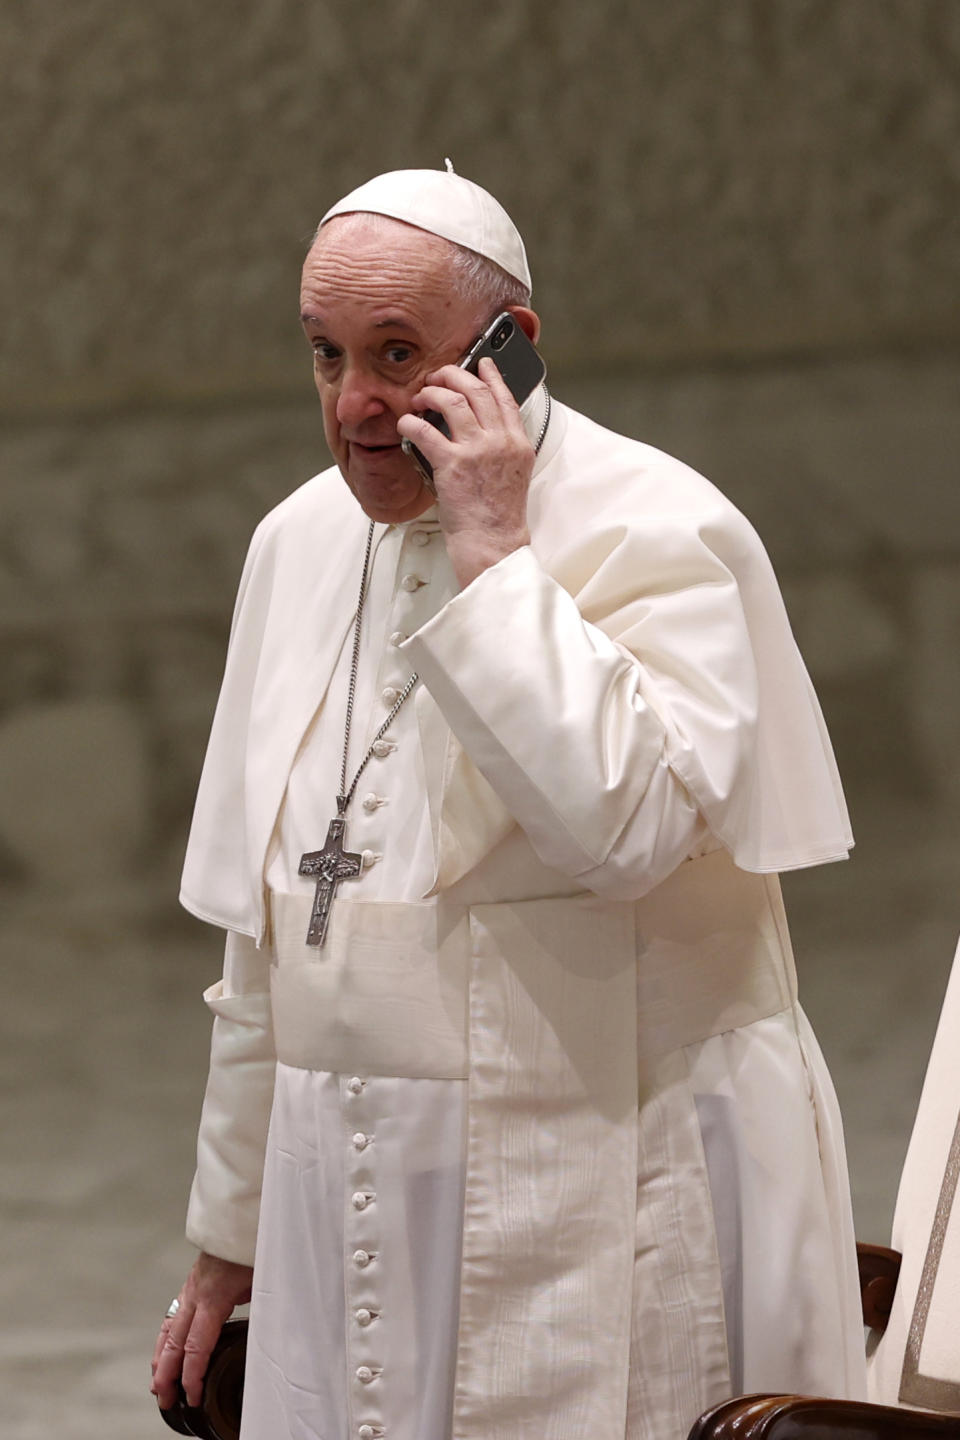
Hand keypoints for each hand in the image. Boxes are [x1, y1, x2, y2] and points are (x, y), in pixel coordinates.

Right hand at [151, 1251, 252, 1409]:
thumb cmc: (256, 1247)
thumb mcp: (263, 1282)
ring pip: (168, 1328)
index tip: (192, 1397)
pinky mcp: (193, 1282)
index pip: (196, 1347)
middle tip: (164, 1401)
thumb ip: (261, 1310)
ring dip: (161, 1358)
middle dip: (167, 1375)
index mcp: (213, 1298)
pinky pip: (173, 1313)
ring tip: (157, 1382)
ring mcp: (191, 1287)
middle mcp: (196, 1294)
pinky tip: (164, 1348)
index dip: (192, 1376)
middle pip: (174, 1342)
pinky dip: (165, 1336)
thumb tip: (267, 1336)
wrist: (244, 1216)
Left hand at [396, 357, 534, 586]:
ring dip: (431, 392)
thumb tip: (479, 430)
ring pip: (451, 400)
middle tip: (438, 376)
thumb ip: (501, 449)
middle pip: (476, 390)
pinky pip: (425, 430)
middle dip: (453, 375)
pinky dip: (410, 422)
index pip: (506, 397)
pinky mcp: (452, 464)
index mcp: (518, 443)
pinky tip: (405, 424)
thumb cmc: (498, 517)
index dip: (491, 375)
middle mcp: (500, 441)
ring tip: (419, 397)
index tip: (481, 363)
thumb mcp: (512, 475)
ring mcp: (477, 450)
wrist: (493, 543)